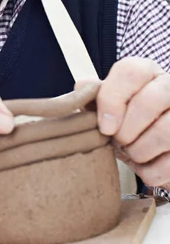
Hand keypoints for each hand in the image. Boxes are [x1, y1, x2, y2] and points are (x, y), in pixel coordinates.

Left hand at [94, 57, 169, 188]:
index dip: (112, 100)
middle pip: (149, 101)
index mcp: (147, 72)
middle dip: (126, 130)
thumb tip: (82, 87)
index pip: (130, 72)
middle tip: (118, 141)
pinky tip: (145, 166)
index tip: (105, 127)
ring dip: (139, 151)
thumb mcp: (108, 106)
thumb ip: (94, 95)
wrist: (152, 148)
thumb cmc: (126, 121)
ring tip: (131, 152)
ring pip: (165, 132)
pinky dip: (152, 171)